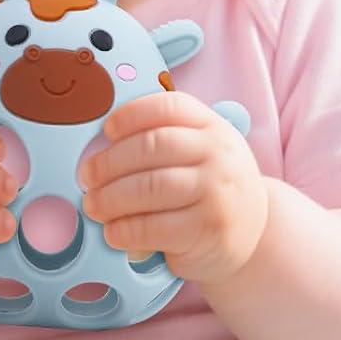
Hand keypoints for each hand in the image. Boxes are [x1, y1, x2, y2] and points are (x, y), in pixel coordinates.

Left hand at [77, 91, 267, 285]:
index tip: (106, 130)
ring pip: (149, 187)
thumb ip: (165, 140)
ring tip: (94, 205)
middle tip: (87, 176)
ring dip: (111, 198)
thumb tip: (101, 146)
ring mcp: (216, 192)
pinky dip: (124, 230)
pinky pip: (153, 227)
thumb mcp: (202, 152)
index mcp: (212, 126)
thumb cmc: (211, 187)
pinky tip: (113, 231)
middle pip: (152, 146)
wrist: (253, 233)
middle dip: (109, 162)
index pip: (168, 107)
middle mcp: (219, 154)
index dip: (131, 115)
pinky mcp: (207, 229)